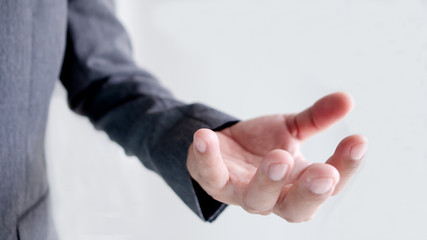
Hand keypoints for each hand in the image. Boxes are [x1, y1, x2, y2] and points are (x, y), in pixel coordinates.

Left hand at [187, 92, 366, 221]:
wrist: (224, 147)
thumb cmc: (261, 145)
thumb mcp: (290, 129)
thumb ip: (316, 118)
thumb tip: (346, 99)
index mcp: (299, 184)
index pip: (330, 184)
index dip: (346, 167)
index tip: (358, 141)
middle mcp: (275, 196)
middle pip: (296, 208)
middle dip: (310, 192)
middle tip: (323, 172)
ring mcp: (243, 192)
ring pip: (258, 199)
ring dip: (268, 181)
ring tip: (278, 157)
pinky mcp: (215, 181)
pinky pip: (211, 174)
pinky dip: (208, 157)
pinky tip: (206, 137)